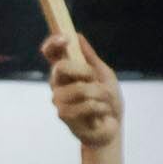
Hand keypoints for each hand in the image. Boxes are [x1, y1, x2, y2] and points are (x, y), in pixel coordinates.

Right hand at [44, 32, 117, 149]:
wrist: (112, 127)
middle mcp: (57, 84)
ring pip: (81, 88)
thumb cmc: (107, 101)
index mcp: (66, 72)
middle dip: (84, 71)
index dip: (53, 43)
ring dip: (102, 95)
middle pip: (61, 67)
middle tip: (94, 80)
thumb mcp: (104, 75)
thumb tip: (78, 36)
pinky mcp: (64, 115)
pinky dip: (103, 109)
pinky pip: (88, 105)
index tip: (65, 38)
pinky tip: (102, 115)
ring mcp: (59, 100)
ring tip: (105, 103)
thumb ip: (91, 58)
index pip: (50, 53)